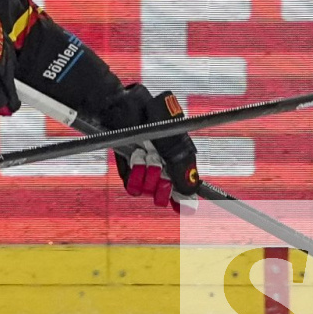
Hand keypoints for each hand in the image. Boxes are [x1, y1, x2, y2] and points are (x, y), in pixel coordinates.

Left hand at [99, 84, 200, 211]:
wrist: (119, 106)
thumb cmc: (148, 113)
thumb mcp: (170, 135)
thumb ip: (183, 162)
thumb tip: (193, 189)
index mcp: (180, 157)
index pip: (187, 187)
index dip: (186, 199)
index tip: (185, 207)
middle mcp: (164, 166)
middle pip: (168, 193)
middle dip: (163, 183)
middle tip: (157, 164)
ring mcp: (146, 170)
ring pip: (150, 191)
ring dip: (146, 174)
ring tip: (141, 154)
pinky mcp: (129, 172)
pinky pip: (133, 187)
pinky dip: (133, 177)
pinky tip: (134, 159)